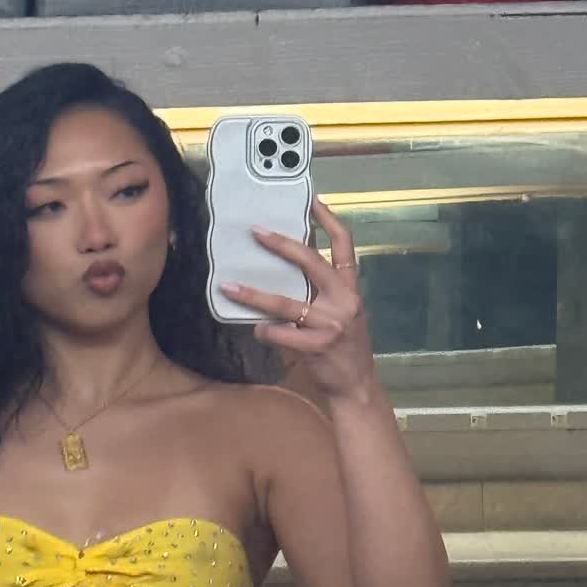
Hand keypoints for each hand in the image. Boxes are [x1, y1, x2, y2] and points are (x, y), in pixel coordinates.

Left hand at [218, 198, 377, 402]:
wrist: (357, 385)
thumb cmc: (345, 347)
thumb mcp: (342, 312)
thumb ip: (324, 291)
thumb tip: (289, 266)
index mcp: (351, 288)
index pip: (345, 246)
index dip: (329, 220)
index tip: (311, 201)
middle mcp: (345, 301)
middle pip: (312, 263)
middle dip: (282, 245)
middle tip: (256, 232)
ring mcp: (332, 324)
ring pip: (286, 303)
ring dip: (254, 294)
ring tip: (229, 286)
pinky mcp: (318, 346)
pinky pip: (282, 334)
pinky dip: (265, 331)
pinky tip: (255, 329)